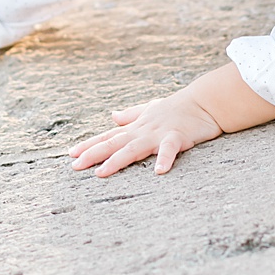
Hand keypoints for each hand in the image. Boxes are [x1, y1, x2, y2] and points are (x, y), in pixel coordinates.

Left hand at [67, 91, 223, 176]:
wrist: (204, 101)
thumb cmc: (178, 108)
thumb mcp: (150, 109)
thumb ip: (131, 115)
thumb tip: (113, 115)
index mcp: (137, 126)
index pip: (109, 136)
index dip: (89, 145)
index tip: (71, 154)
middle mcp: (143, 130)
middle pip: (114, 142)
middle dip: (93, 154)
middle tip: (75, 166)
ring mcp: (158, 133)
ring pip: (133, 148)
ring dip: (116, 160)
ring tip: (101, 173)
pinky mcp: (177, 137)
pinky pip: (169, 149)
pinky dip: (164, 159)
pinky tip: (159, 172)